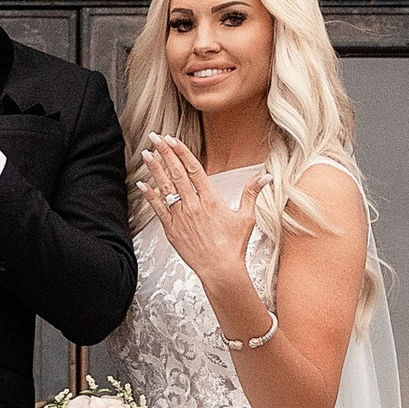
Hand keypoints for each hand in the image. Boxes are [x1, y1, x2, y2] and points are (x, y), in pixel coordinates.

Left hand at [142, 134, 258, 298]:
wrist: (220, 270)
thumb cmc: (234, 246)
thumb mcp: (247, 217)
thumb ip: (252, 193)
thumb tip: (266, 176)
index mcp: (211, 199)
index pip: (194, 169)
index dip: (182, 153)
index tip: (173, 139)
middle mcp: (194, 205)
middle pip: (177, 173)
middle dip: (165, 153)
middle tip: (155, 137)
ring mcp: (181, 217)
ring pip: (165, 188)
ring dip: (155, 169)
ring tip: (147, 153)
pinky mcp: (172, 229)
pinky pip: (158, 209)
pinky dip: (150, 196)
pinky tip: (142, 184)